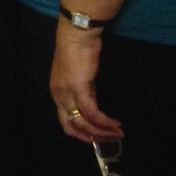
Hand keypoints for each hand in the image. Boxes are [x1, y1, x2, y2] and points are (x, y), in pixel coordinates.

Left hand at [49, 20, 122, 141]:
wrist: (77, 35)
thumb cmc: (79, 52)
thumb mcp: (82, 78)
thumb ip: (87, 94)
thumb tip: (95, 110)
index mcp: (57, 93)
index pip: (66, 122)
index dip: (82, 133)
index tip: (98, 136)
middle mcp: (59, 95)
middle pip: (71, 127)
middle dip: (91, 137)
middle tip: (108, 140)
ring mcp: (67, 92)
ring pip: (83, 123)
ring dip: (102, 132)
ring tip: (117, 133)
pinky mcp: (78, 88)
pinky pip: (92, 112)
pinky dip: (104, 121)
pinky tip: (115, 124)